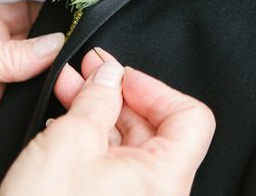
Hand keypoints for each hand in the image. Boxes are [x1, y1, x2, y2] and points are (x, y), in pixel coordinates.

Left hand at [0, 1, 61, 195]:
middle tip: (79, 49)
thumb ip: (7, 51)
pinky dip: (49, 110)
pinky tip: (57, 102)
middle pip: (41, 47)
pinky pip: (35, 115)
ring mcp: (1, 91)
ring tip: (69, 76)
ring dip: (57, 80)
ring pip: (43, 81)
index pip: (26, 13)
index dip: (50, 15)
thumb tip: (51, 44)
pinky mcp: (4, 124)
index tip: (75, 17)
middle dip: (59, 48)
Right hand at [0, 51, 214, 195]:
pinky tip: (65, 122)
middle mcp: (158, 194)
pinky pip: (113, 164)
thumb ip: (97, 97)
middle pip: (157, 127)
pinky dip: (92, 137)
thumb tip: (109, 74)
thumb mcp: (71, 139)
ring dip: (100, 110)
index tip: (122, 77)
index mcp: (163, 179)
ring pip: (130, 144)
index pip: (191, 118)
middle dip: (117, 93)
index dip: (156, 88)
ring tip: (69, 88)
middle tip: (89, 71)